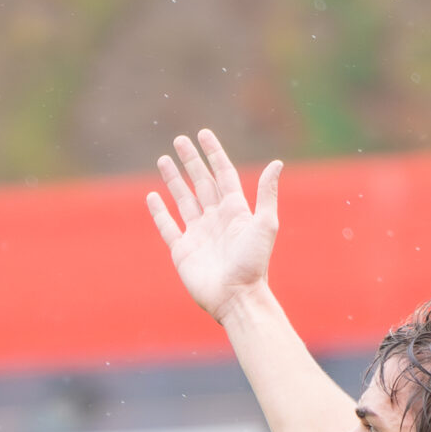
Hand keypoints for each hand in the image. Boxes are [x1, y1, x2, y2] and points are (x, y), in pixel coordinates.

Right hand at [147, 129, 283, 321]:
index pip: (223, 174)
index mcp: (236, 211)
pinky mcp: (182, 250)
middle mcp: (216, 219)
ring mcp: (198, 233)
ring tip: (163, 159)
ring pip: (183, 199)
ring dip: (174, 179)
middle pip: (201, 182)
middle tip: (179, 139)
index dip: (213, 153)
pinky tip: (153, 196)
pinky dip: (160, 211)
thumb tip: (277, 163)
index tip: (203, 134)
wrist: (236, 297)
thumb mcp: (265, 225)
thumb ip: (267, 194)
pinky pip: (168, 225)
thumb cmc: (254, 263)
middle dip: (191, 161)